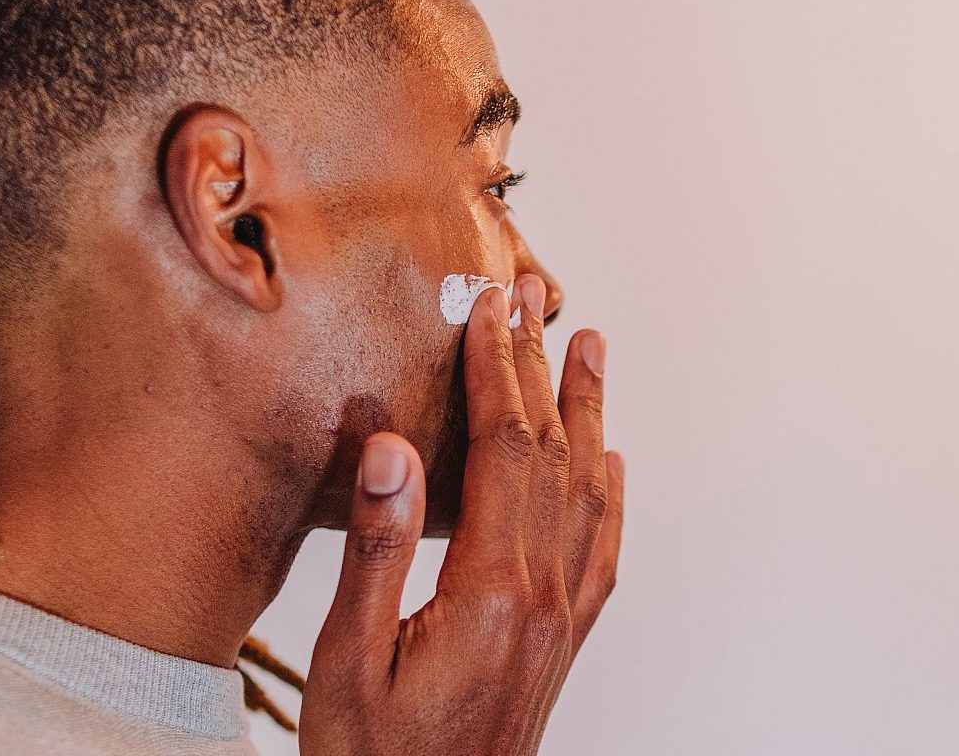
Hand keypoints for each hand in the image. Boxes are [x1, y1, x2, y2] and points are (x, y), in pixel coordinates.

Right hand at [298, 274, 624, 755]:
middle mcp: (544, 594)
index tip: (489, 308)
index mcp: (492, 589)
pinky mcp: (562, 637)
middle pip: (551, 452)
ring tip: (589, 348)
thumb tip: (392, 448)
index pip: (504, 448)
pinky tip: (609, 463)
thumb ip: (378, 550)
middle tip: (536, 297)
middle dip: (540, 365)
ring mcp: (562, 617)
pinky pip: (601, 549)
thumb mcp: (349, 661)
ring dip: (586, 411)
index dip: (496, 370)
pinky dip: (609, 494)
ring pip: (585, 489)